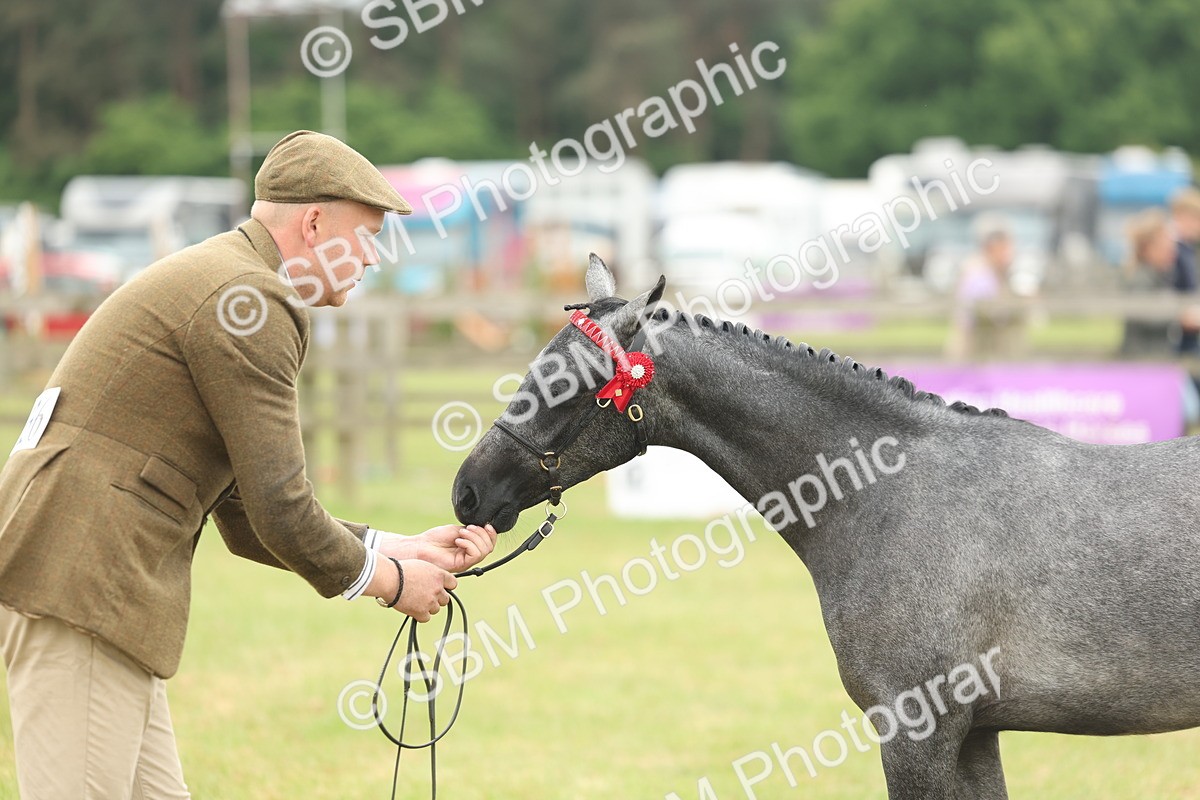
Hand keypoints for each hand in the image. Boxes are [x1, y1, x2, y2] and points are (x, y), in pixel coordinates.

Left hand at [382, 524, 497, 572]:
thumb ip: (472, 531)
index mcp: (470, 547)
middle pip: (489, 547)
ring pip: (484, 551)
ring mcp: (466, 561)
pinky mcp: (461, 565)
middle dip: (481, 533)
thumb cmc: (434, 539)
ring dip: (474, 537)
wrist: (421, 547)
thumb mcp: (457, 530)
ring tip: (460, 534)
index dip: (491, 534)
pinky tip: (458, 540)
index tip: (487, 524)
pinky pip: (475, 555)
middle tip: (466, 529)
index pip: (489, 543)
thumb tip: (485, 528)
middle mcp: (470, 555)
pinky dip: (469, 544)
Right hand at [394, 559, 456, 621]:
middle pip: (445, 599)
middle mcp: (437, 589)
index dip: (446, 587)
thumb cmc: (401, 570)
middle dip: (437, 598)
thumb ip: (431, 574)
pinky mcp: (421, 612)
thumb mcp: (422, 565)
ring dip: (428, 607)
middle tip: (425, 596)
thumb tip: (434, 581)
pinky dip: (420, 615)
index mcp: (439, 575)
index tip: (440, 588)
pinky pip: (426, 618)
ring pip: (436, 609)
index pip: (453, 584)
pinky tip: (413, 609)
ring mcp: (430, 601)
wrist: (390, 579)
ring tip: (416, 601)